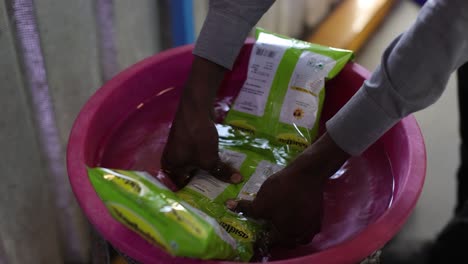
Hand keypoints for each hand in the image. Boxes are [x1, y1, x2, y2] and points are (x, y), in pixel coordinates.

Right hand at [161, 57, 242, 187]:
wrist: (196, 107)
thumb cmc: (196, 137)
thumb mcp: (209, 159)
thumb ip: (221, 172)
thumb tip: (237, 181)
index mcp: (171, 169)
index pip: (182, 189)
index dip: (196, 197)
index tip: (212, 204)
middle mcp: (173, 161)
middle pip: (191, 178)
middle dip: (207, 185)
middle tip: (222, 196)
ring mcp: (182, 150)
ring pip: (198, 167)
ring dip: (211, 172)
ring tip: (226, 184)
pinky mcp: (191, 142)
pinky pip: (201, 156)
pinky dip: (211, 161)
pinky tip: (224, 167)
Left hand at [227, 133, 348, 245]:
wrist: (308, 173)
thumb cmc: (283, 190)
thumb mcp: (261, 202)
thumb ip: (246, 209)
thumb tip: (228, 206)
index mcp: (286, 237)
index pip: (269, 243)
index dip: (258, 240)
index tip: (252, 235)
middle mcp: (301, 236)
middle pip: (284, 240)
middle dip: (273, 235)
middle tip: (263, 226)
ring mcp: (312, 227)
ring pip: (296, 233)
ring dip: (286, 229)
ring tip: (276, 219)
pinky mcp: (318, 215)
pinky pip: (304, 223)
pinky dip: (296, 221)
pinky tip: (290, 211)